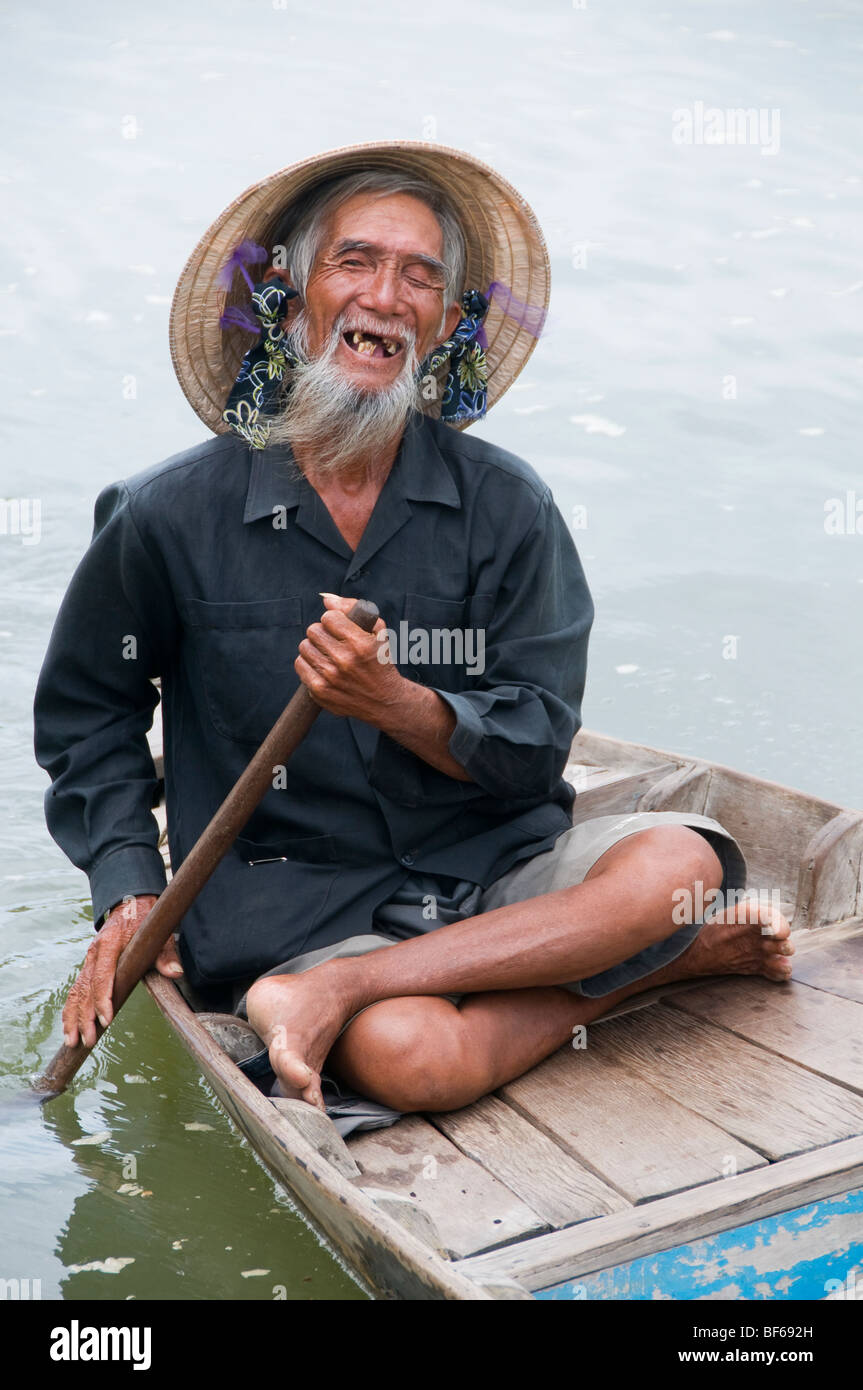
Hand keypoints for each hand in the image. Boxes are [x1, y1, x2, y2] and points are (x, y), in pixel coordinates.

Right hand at [62, 894, 181, 1049]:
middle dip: (84, 1017)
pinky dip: (70, 1009)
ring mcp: (89, 960)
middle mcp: (94, 952)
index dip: (103, 999)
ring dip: (72, 1018)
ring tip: (72, 1042)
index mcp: (110, 943)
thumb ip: (166, 955)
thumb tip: (175, 973)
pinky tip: (69, 1027)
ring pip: (76, 992)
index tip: (105, 1020)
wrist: (130, 904)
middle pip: (85, 989)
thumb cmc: (145, 921)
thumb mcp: (159, 934)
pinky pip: (76, 990)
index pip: (103, 976)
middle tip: (88, 1040)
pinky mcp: (88, 966)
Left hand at [295, 592, 403, 721]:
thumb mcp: (378, 633)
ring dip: (314, 647)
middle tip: (332, 641)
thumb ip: (354, 609)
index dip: (334, 620)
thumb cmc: (381, 662)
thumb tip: (326, 599)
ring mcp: (330, 677)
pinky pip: (300, 664)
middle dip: (323, 632)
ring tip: (327, 653)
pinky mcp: (319, 690)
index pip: (329, 617)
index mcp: (360, 643)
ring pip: (304, 646)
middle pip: (313, 630)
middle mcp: (344, 660)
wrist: (384, 702)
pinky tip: (321, 665)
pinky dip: (308, 663)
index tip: (340, 627)